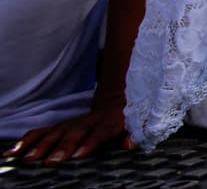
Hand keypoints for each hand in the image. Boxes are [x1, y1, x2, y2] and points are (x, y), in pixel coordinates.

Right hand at [5, 99, 135, 164]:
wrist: (116, 100)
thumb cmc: (127, 120)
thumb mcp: (137, 125)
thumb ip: (134, 135)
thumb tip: (131, 145)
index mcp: (109, 122)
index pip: (100, 133)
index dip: (90, 143)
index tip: (79, 155)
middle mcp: (88, 121)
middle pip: (74, 134)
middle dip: (62, 148)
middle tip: (50, 162)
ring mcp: (72, 122)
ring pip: (55, 132)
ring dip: (41, 145)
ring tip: (29, 159)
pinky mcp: (60, 125)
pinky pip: (42, 132)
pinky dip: (28, 141)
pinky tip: (14, 151)